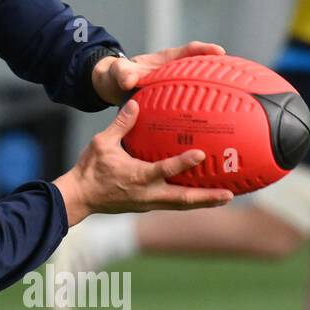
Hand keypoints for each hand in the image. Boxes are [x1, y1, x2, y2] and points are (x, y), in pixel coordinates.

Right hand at [53, 99, 233, 225]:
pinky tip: (202, 195)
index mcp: (136, 176)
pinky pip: (173, 204)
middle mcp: (146, 194)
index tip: (201, 154)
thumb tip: (136, 103)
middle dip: (207, 197)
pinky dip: (190, 201)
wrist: (79, 197)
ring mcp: (147, 203)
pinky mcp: (146, 206)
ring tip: (226, 196)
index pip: (164, 170)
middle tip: (230, 194)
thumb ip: (121, 124)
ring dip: (204, 202)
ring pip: (181, 204)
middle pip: (183, 198)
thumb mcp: (102, 142)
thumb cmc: (89, 169)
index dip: (183, 163)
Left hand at [91, 40, 224, 105]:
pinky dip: (196, 112)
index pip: (188, 51)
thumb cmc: (116, 75)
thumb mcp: (117, 72)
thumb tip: (128, 81)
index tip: (219, 52)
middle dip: (217, 71)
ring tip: (232, 104)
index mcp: (164, 60)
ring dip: (211, 93)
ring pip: (197, 88)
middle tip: (236, 78)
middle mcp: (173, 72)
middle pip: (200, 69)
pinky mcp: (171, 101)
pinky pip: (187, 105)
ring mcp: (173, 87)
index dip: (204, 50)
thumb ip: (122, 74)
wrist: (112, 88)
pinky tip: (207, 127)